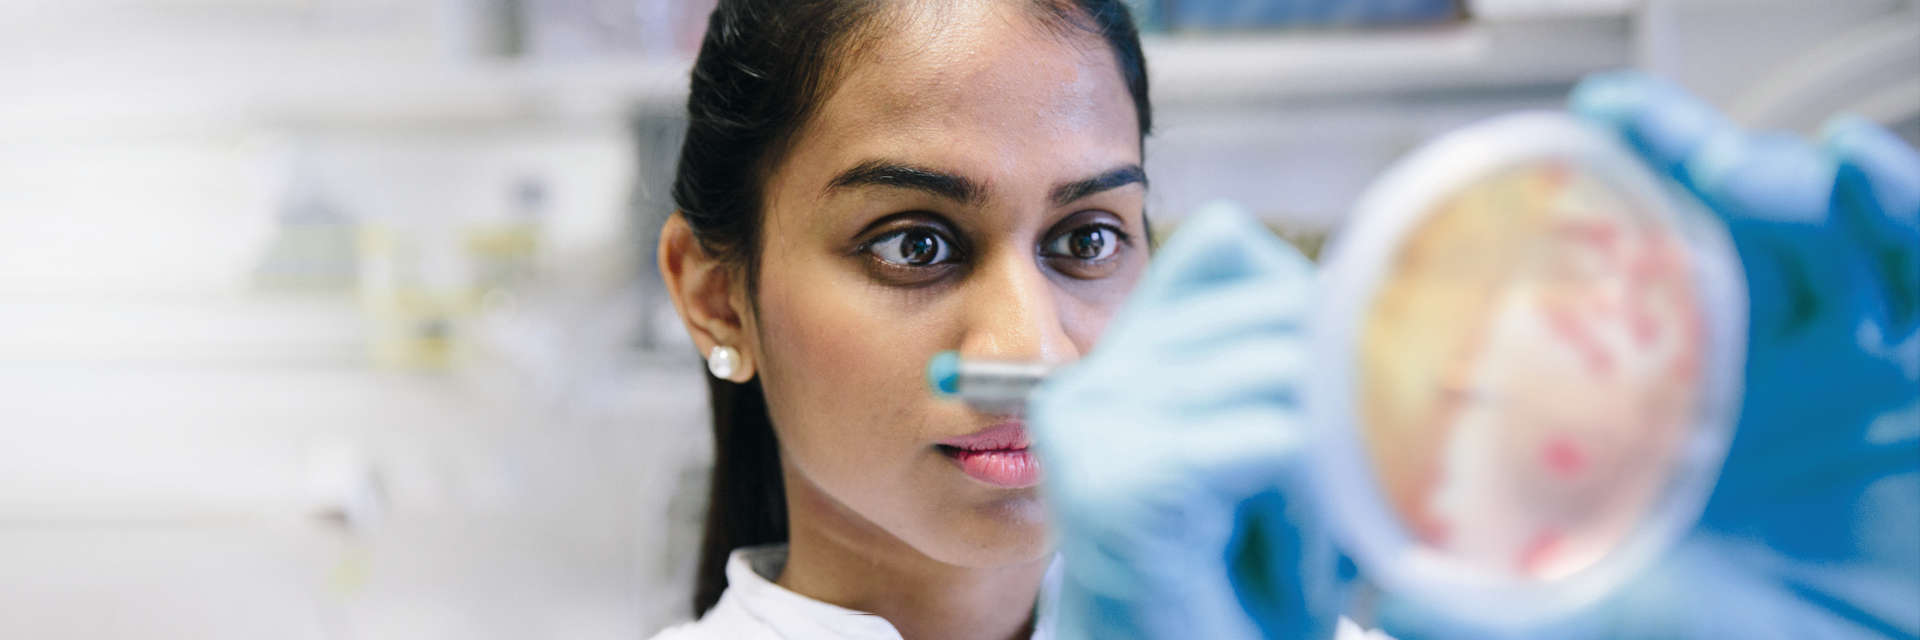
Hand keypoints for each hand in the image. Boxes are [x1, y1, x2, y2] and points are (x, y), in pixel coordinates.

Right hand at [1030, 204, 1352, 639]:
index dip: (1304, 310)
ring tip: (1313, 552)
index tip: (1334, 403)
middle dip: (1338, 398)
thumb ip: (1273, 346)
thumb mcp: (1261, 436)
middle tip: (1342, 504)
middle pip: (1273, 308)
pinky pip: (1280, 441)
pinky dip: (1317, 511)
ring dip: (1336, 471)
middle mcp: (1086, 379)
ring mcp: (1093, 428)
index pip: (1225, 245)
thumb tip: (1358, 281)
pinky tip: (1293, 569)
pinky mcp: (1124, 485)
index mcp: (1114, 353)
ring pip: (1288, 373)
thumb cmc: (1236, 583)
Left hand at [1379, 71, 1919, 638]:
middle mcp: (1772, 360)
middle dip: (1674, 158)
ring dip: (1764, 176)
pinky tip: (1846, 158)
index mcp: (1690, 402)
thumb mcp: (1635, 619)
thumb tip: (1399, 603)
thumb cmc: (1771, 633)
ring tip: (1720, 163)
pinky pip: (1918, 260)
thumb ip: (1523, 609)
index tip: (1540, 169)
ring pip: (1813, 228)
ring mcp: (1856, 355)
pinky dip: (1889, 202)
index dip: (1594, 217)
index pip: (1638, 283)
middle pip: (1724, 225)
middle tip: (1617, 121)